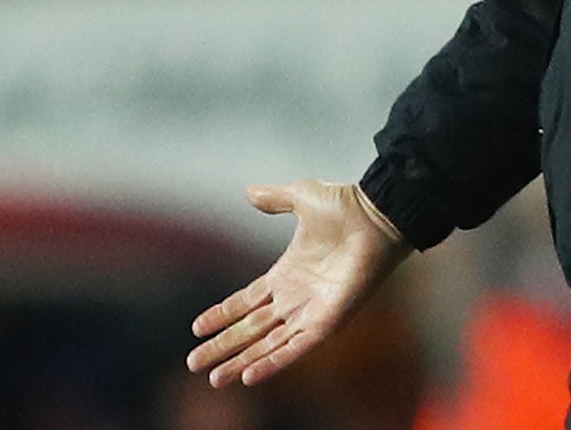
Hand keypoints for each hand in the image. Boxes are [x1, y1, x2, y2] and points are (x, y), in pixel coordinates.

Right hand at [187, 180, 409, 387]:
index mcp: (287, 274)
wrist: (377, 215)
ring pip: (267, 345)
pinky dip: (272, 363)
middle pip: (250, 329)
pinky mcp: (327, 322)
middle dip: (222, 347)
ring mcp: (310, 312)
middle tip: (193, 364)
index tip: (196, 329)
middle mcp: (295, 298)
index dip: (222, 315)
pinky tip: (249, 375)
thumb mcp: (301, 197)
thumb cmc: (346, 206)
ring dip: (240, 361)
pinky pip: (295, 349)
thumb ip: (275, 199)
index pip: (246, 302)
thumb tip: (248, 192)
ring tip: (214, 378)